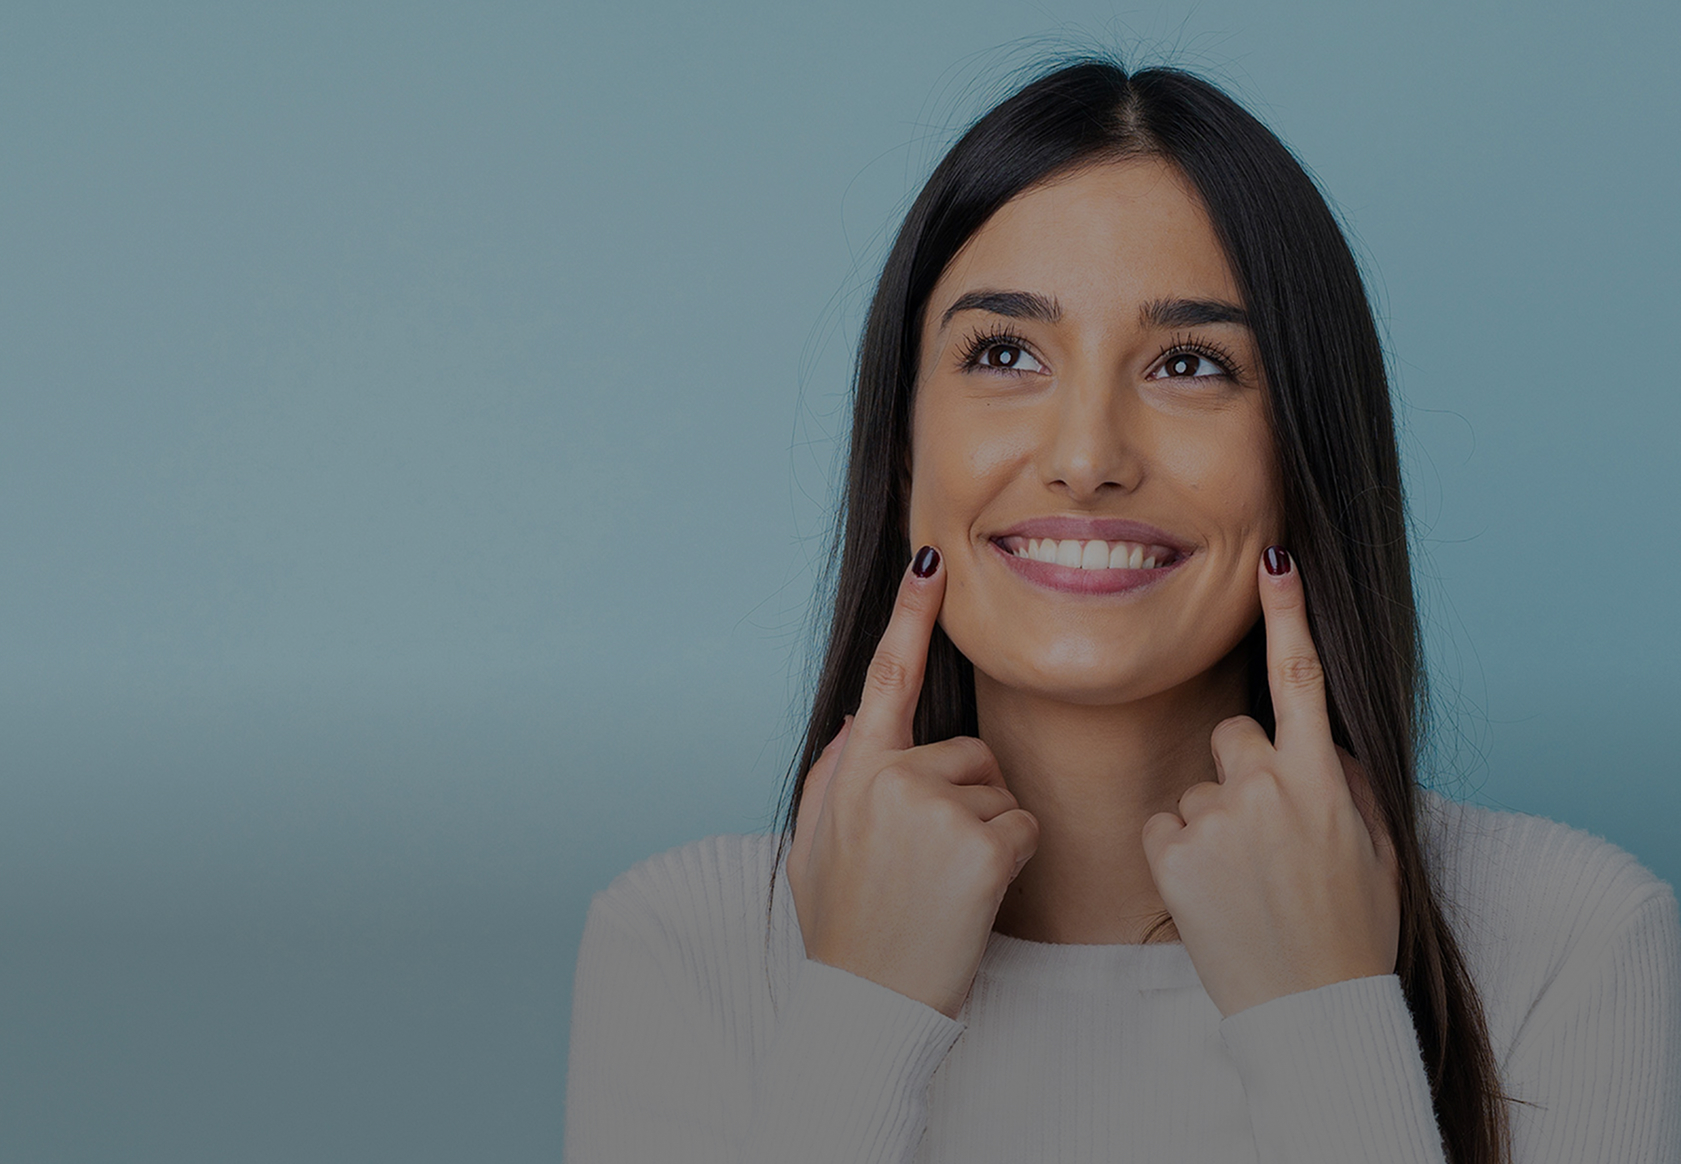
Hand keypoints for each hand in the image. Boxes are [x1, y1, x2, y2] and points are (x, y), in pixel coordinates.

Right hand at [786, 546, 1040, 1018]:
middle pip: (970, 753)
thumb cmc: (844, 924)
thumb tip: (863, 720)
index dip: (911, 613)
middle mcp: (893, 773)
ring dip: (985, 836)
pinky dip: (1009, 862)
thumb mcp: (815, 842)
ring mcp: (938, 805)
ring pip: (999, 792)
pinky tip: (970, 897)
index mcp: (855, 769)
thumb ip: (837, 773)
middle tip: (925, 866)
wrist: (864, 1001)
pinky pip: (1022, 827)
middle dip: (965, 799)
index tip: (931, 559)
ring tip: (940, 886)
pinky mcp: (982, 842)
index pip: (887, 675)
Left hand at [1140, 546, 1400, 1017]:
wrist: (1312, 1011)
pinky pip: (1165, 826)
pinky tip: (1211, 894)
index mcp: (1324, 780)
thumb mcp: (1374, 850)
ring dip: (1213, 823)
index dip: (1287, 613)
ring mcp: (1218, 819)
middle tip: (1266, 839)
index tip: (1274, 557)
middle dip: (1243, 772)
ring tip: (1245, 882)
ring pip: (1197, 787)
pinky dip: (1180, 855)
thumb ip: (1349, 783)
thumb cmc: (1350, 930)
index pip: (1301, 677)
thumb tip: (1324, 745)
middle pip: (1233, 735)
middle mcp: (1269, 787)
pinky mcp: (1173, 853)